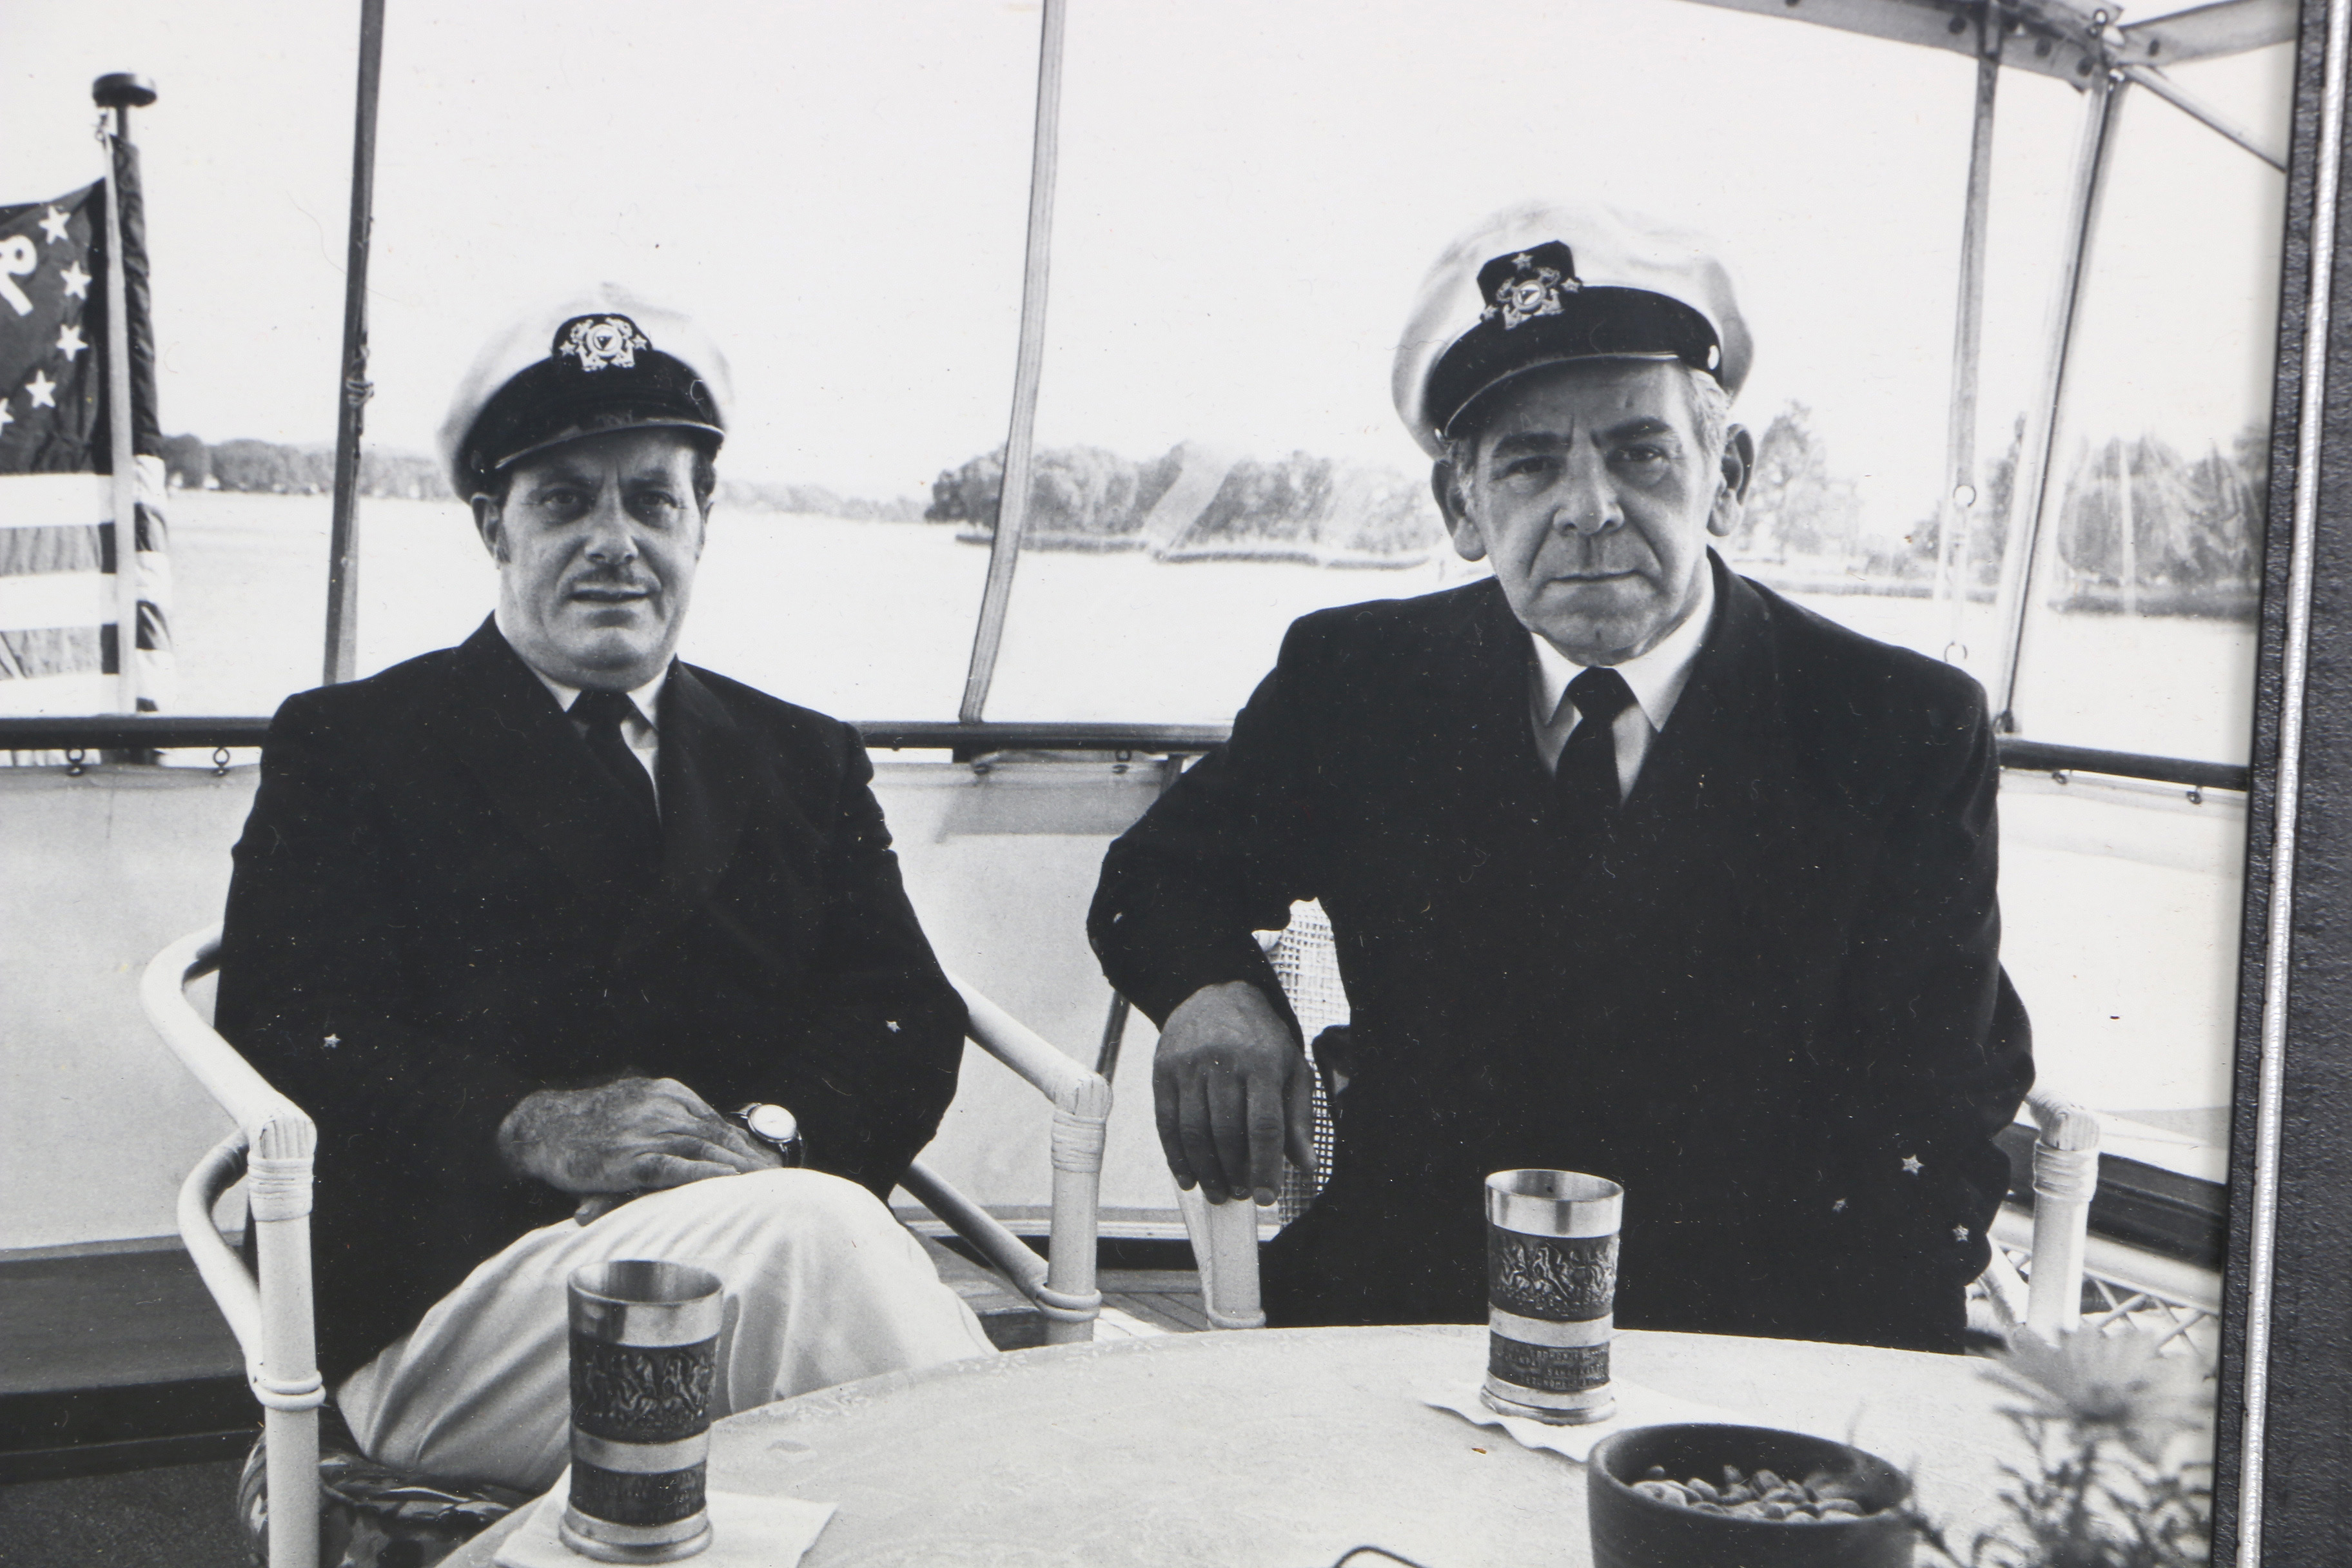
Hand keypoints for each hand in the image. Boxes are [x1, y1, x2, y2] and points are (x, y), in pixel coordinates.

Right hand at [500, 1078, 780, 1210]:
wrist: (542, 1127)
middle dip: (750, 1157)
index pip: (715, 1120)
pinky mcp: (632, 1158)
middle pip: (717, 1134)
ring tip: (764, 1185)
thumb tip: (698, 1139)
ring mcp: (648, 1132)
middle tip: (778, 1175)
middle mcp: (663, 1108)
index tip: (766, 1158)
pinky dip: (707, 1175)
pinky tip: (729, 1184)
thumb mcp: (633, 1110)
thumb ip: (665, 1119)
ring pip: (705, 1149)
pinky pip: (677, 1167)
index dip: (743, 1141)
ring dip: (738, 1168)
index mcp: (667, 1093)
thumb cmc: (588, 1126)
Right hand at [1152, 981, 1316, 1206]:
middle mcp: (1224, 1062)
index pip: (1264, 1125)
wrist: (1215, 995)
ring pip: (1194, 1131)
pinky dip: (1176, 1156)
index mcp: (1262, 1063)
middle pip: (1226, 1132)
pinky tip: (1188, 1177)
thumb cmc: (1260, 1039)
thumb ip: (1298, 1118)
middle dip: (1234, 1172)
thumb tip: (1305, 1165)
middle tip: (1240, 1194)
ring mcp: (1189, 1066)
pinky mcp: (1164, 1071)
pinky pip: (1167, 1122)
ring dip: (1206, 1171)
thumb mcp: (1291, 1069)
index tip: (1266, 1198)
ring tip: (1217, 1192)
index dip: (1265, 1166)